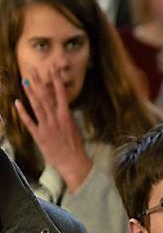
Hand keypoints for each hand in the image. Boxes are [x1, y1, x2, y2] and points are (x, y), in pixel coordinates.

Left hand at [14, 64, 91, 191]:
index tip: (52, 70)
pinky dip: (23, 112)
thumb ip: (66, 116)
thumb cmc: (76, 147)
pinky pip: (29, 122)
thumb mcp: (74, 128)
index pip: (60, 94)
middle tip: (33, 70)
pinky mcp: (38, 135)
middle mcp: (56, 119)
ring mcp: (46, 127)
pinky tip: (17, 103)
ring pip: (37, 106)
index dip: (55, 81)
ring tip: (25, 81)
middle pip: (46, 97)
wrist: (73, 162)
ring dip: (30, 93)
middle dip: (39, 82)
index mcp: (66, 116)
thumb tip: (61, 106)